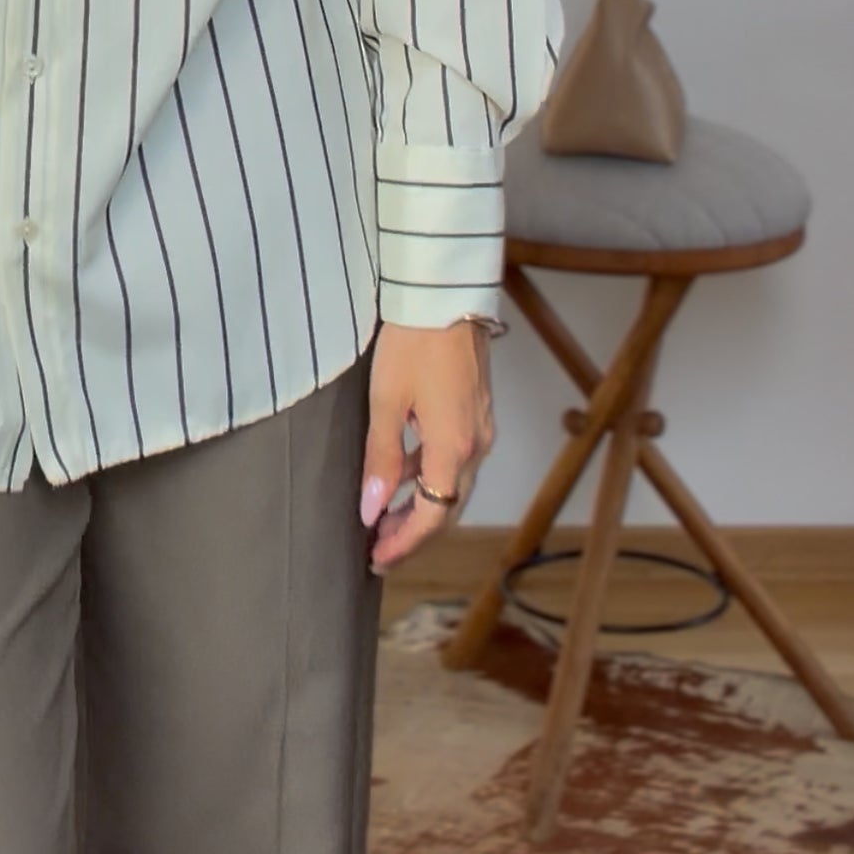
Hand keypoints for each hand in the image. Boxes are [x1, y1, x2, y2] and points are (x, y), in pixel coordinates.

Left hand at [359, 317, 496, 573]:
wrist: (444, 294)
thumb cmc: (412, 342)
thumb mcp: (386, 402)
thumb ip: (381, 459)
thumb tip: (372, 510)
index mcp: (455, 447)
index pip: (434, 515)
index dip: (405, 543)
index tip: (377, 559)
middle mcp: (477, 443)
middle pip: (449, 505)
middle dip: (414, 532)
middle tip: (378, 550)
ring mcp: (481, 426)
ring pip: (454, 483)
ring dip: (422, 505)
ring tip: (385, 519)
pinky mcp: (477, 409)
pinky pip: (456, 457)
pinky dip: (430, 476)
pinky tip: (404, 474)